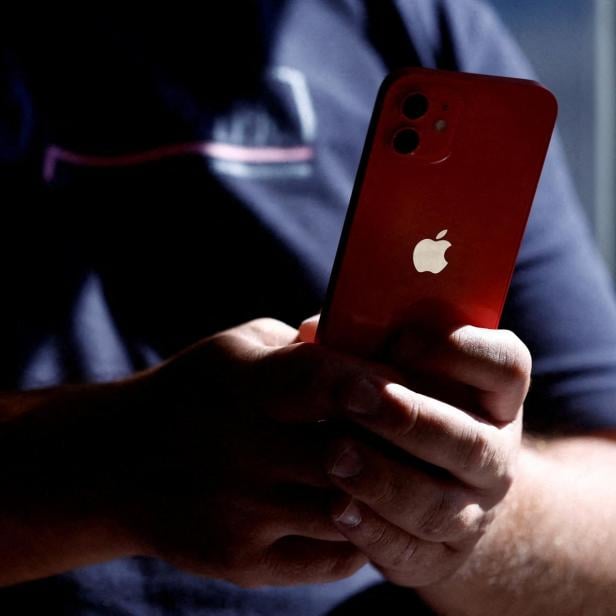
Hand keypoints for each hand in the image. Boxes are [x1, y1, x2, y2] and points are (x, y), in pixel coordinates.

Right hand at [118, 318, 403, 586]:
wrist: (119, 463)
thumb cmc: (197, 391)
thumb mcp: (239, 348)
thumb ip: (303, 344)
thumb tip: (370, 341)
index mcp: (245, 384)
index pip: (325, 377)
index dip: (379, 382)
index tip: (418, 386)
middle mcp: (241, 449)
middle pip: (349, 452)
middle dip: (399, 445)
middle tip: (436, 438)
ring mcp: (241, 512)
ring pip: (348, 510)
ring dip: (386, 494)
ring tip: (411, 477)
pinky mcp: (240, 560)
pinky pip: (329, 556)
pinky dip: (361, 536)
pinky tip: (368, 512)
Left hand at [301, 319, 529, 586]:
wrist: (432, 483)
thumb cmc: (406, 406)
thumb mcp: (400, 371)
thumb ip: (366, 346)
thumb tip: (316, 331)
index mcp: (495, 397)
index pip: (507, 366)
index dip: (460, 351)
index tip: (401, 338)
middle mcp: (495, 454)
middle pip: (470, 441)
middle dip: (409, 419)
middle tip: (353, 399)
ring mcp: (476, 511)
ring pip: (440, 506)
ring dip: (385, 481)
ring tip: (334, 456)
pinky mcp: (444, 557)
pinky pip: (414, 552)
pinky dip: (374, 531)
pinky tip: (336, 507)